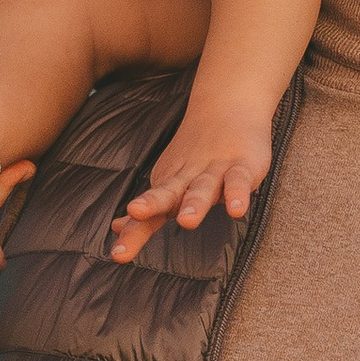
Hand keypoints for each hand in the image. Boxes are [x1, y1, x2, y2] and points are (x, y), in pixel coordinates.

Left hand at [111, 97, 274, 263]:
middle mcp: (187, 179)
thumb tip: (117, 228)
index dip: (134, 233)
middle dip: (151, 205)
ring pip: (202, 188)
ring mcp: (214, 171)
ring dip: (194, 203)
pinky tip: (236, 210)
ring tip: (187, 220)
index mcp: (170, 187)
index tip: (118, 254)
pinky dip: (238, 194)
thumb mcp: (172, 182)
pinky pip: (239, 181)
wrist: (227, 106)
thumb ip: (149, 211)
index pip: (149, 213)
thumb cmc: (198, 153)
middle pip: (167, 194)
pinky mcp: (242, 166)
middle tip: (136, 212)